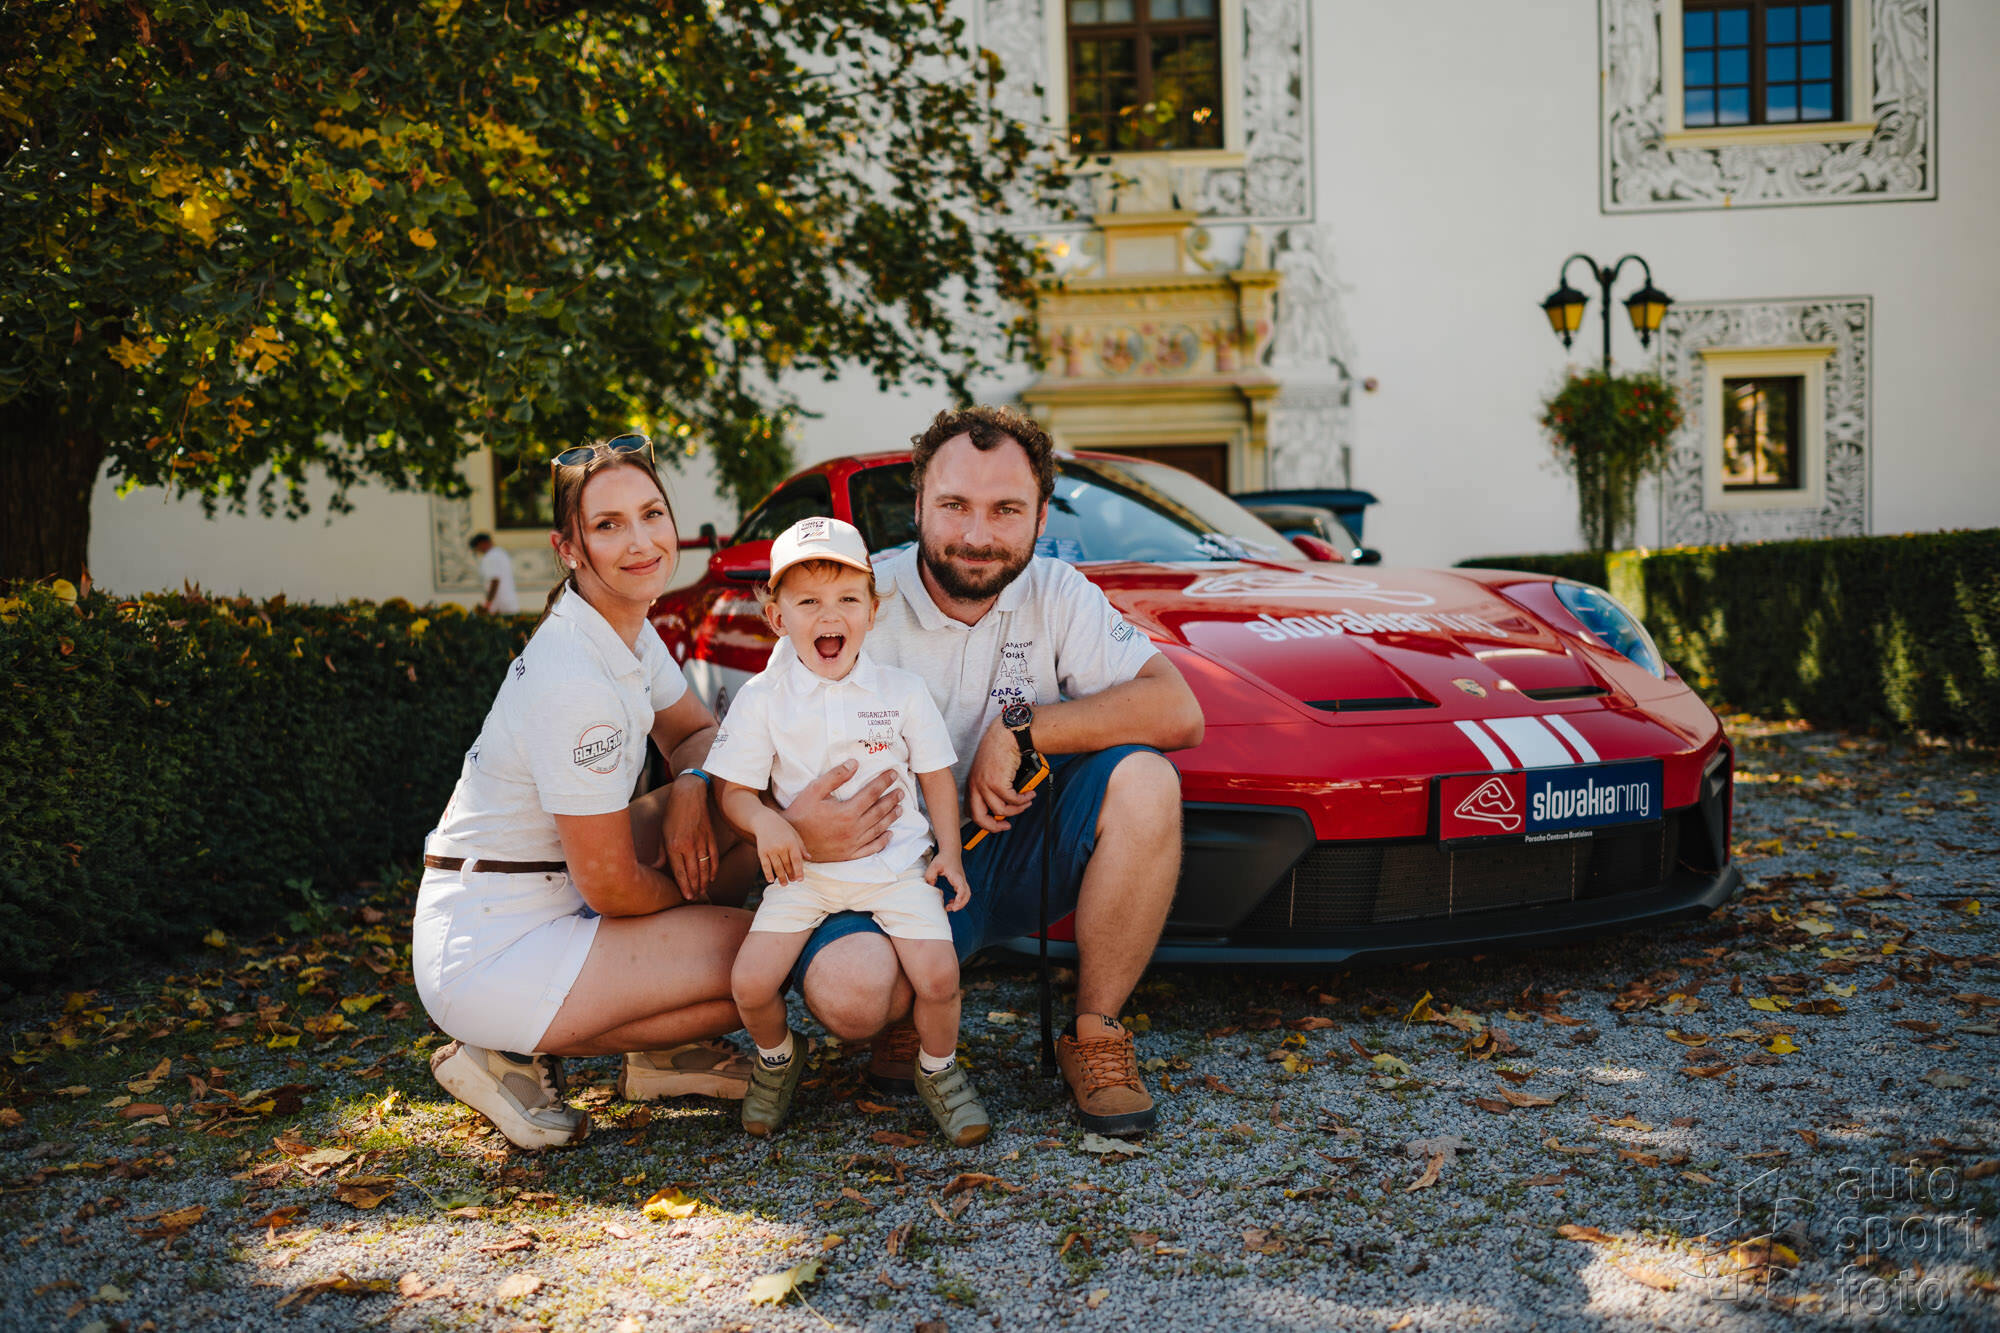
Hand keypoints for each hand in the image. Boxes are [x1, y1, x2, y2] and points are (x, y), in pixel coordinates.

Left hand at [658, 772, 716, 901]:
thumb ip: (661, 853)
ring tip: (703, 892)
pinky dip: (714, 869)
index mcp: (674, 845)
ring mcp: (701, 841)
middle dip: (694, 888)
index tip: (686, 897)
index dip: (684, 886)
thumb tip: (655, 868)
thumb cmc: (672, 813)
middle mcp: (688, 846)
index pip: (680, 872)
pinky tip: (711, 878)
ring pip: (704, 867)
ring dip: (704, 881)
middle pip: (693, 872)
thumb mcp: (662, 833)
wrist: (689, 795)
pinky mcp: (710, 837)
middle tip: (694, 898)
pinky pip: (714, 857)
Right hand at [753, 810, 806, 885]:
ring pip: (777, 867)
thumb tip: (808, 858)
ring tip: (784, 884)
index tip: (801, 880)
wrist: (764, 821)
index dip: (799, 871)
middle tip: (793, 881)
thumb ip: (801, 847)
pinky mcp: (761, 852)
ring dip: (781, 877)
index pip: (796, 860)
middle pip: (787, 865)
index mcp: (791, 842)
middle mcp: (781, 847)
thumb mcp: (794, 834)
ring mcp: (770, 850)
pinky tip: (771, 880)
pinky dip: (768, 873)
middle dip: (791, 874)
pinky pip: (765, 865)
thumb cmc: (782, 828)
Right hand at [784, 759, 901, 860]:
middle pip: (879, 811)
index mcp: (847, 812)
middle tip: (901, 791)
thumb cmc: (801, 813)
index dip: (884, 782)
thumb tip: (854, 763)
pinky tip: (889, 834)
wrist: (790, 841)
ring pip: (879, 829)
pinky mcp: (849, 854)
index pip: (872, 793)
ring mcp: (853, 844)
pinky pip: (871, 848)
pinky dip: (882, 841)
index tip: (893, 774)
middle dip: (892, 799)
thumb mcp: (814, 790)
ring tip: (900, 808)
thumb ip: (836, 776)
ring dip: (891, 817)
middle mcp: (854, 829)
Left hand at [925, 851, 970, 911]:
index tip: (954, 906)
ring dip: (960, 903)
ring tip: (949, 907)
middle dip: (961, 904)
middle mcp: (962, 880)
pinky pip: (963, 893)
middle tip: (951, 909)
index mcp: (956, 877)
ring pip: (967, 895)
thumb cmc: (943, 858)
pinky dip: (959, 899)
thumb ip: (930, 876)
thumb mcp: (934, 866)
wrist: (951, 851)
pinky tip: (950, 902)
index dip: (959, 899)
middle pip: (967, 894)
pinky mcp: (960, 882)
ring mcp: (962, 881)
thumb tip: (930, 886)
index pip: (962, 890)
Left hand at [966, 722, 1034, 833]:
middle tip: (1006, 826)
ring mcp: (985, 785)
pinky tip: (1029, 794)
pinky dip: (1023, 800)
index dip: (983, 821)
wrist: (1006, 735)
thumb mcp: (989, 770)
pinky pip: (1012, 801)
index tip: (996, 822)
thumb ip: (992, 786)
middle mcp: (975, 785)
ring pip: (1000, 811)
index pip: (971, 810)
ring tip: (1026, 802)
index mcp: (972, 783)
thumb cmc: (1000, 749)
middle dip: (993, 827)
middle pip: (979, 817)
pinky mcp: (998, 783)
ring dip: (1017, 810)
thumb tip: (1004, 804)